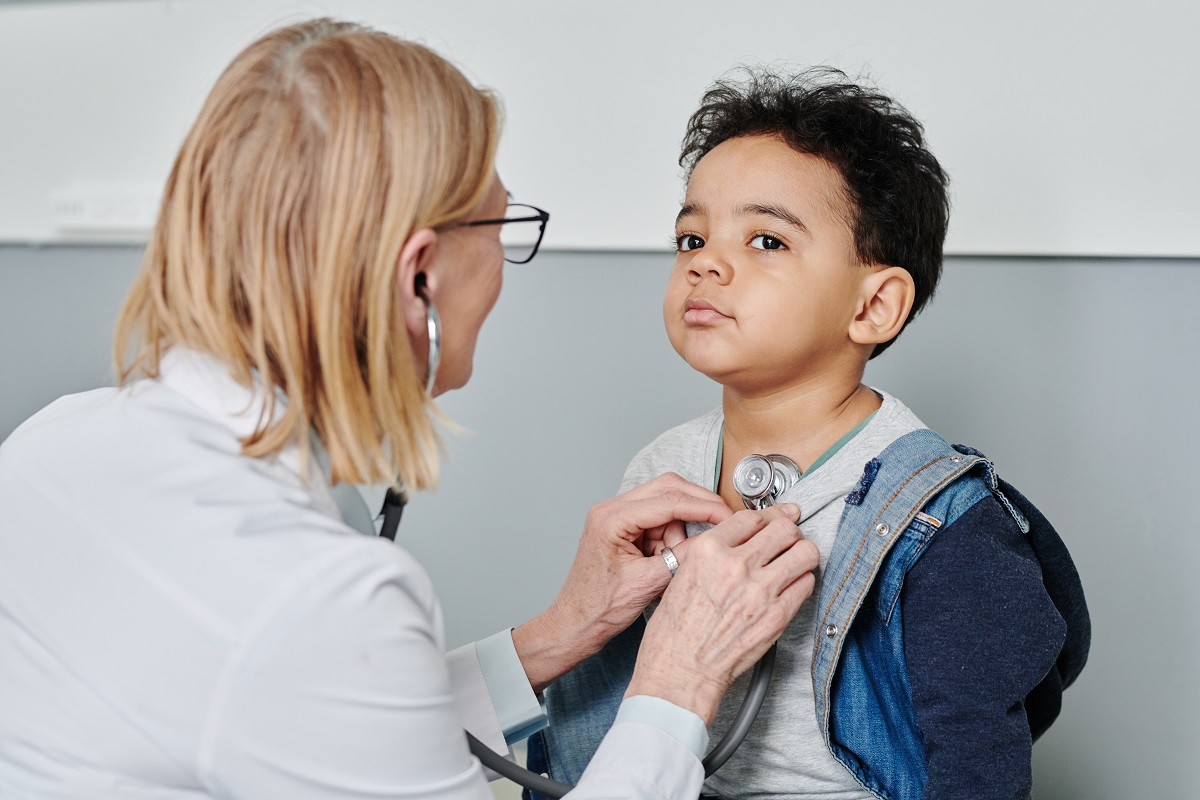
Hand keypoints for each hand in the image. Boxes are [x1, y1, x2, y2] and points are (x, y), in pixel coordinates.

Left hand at [512, 473, 731, 692]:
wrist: (576, 624)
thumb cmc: (599, 609)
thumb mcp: (648, 584)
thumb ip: (682, 557)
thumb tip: (714, 538)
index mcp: (611, 519)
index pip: (669, 500)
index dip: (705, 508)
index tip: (729, 516)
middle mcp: (610, 509)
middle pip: (668, 488)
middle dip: (698, 507)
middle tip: (722, 524)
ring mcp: (615, 516)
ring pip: (665, 502)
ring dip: (680, 526)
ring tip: (673, 559)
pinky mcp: (622, 527)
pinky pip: (657, 519)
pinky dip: (670, 535)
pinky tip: (666, 558)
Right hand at [625, 504, 819, 724]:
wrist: (681, 670)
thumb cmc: (675, 631)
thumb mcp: (683, 575)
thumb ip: (714, 552)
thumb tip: (740, 538)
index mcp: (708, 551)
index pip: (752, 517)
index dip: (764, 520)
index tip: (769, 523)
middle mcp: (735, 565)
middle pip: (783, 528)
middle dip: (787, 533)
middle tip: (785, 541)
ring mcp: (760, 590)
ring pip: (804, 551)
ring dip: (801, 554)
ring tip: (794, 561)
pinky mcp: (778, 615)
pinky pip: (806, 583)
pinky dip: (802, 582)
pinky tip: (790, 587)